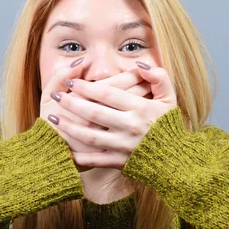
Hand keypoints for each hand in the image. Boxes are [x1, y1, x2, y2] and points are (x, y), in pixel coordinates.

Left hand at [46, 61, 177, 170]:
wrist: (174, 160)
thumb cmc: (168, 126)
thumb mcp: (170, 99)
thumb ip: (159, 78)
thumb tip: (140, 66)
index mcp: (141, 109)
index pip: (108, 95)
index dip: (87, 87)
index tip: (72, 81)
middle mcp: (130, 127)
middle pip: (95, 113)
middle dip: (72, 103)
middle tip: (57, 95)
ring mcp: (123, 146)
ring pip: (91, 136)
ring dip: (69, 126)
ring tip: (53, 117)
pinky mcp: (120, 162)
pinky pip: (96, 160)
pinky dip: (79, 156)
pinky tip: (65, 149)